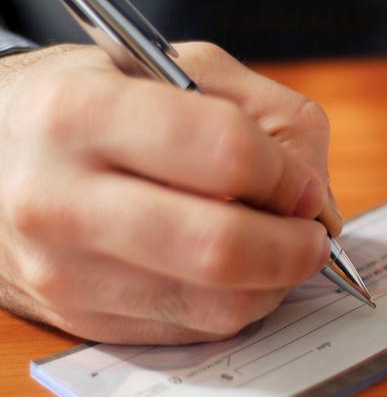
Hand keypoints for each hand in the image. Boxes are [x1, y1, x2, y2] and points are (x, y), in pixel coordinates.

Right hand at [0, 42, 339, 343]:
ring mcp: (67, 272)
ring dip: (273, 281)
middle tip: (312, 236)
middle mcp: (63, 200)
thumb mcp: (172, 67)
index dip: (285, 174)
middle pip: (220, 246)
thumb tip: (313, 198)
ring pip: (216, 304)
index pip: (224, 152)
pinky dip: (236, 302)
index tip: (301, 185)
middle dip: (295, 247)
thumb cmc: (92, 103)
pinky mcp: (83, 319)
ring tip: (275, 248)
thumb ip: (265, 115)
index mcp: (83, 113)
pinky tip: (231, 269)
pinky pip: (193, 329)